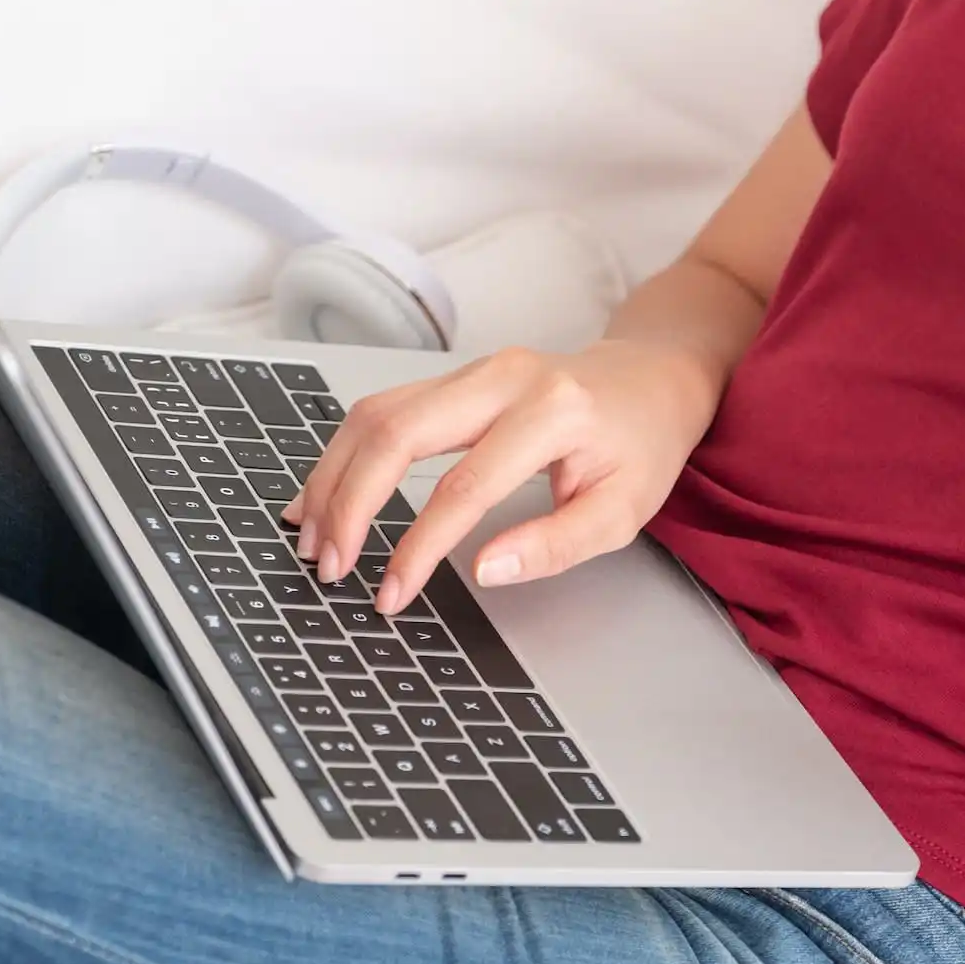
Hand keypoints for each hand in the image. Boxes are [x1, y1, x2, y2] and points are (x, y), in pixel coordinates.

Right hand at [285, 341, 718, 615]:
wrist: (652, 379)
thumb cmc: (641, 445)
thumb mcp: (623, 510)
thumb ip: (556, 544)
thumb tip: (485, 570)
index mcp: (552, 412)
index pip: (464, 486)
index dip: (419, 546)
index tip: (391, 594)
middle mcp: (504, 378)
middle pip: (397, 432)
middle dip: (351, 504)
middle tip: (329, 565)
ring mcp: (474, 369)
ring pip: (377, 413)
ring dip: (333, 476)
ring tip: (312, 536)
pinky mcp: (455, 376)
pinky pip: (384, 409)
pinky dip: (345, 453)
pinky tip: (325, 493)